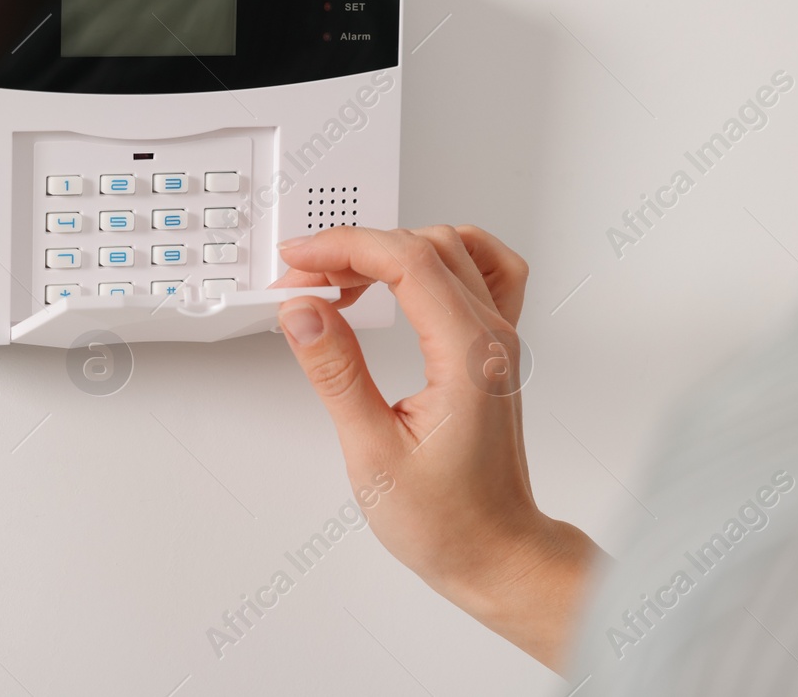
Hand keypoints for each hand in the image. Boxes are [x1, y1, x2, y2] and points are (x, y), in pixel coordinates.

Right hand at [272, 225, 602, 668]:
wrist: (495, 550)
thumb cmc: (448, 520)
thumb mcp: (372, 451)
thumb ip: (337, 372)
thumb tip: (305, 312)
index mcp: (468, 355)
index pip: (408, 261)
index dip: (345, 247)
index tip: (299, 259)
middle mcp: (492, 337)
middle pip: (425, 246)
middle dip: (355, 250)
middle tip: (303, 280)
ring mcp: (498, 339)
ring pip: (452, 249)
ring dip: (391, 249)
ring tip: (343, 280)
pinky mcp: (492, 349)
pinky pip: (483, 271)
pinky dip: (439, 257)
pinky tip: (406, 272)